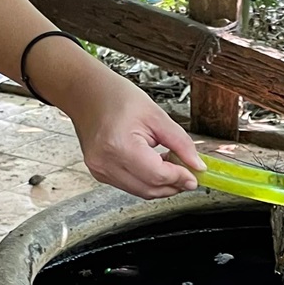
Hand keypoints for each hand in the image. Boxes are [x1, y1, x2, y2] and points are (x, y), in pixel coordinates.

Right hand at [66, 66, 205, 199]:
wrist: (86, 93)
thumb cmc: (116, 97)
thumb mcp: (156, 115)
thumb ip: (180, 142)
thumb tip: (197, 165)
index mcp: (119, 146)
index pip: (157, 175)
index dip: (180, 178)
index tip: (194, 176)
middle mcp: (105, 163)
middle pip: (150, 189)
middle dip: (173, 185)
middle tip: (188, 175)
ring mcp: (100, 171)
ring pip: (141, 191)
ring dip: (161, 185)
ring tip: (172, 167)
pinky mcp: (100, 174)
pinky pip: (131, 186)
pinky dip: (148, 181)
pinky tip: (155, 167)